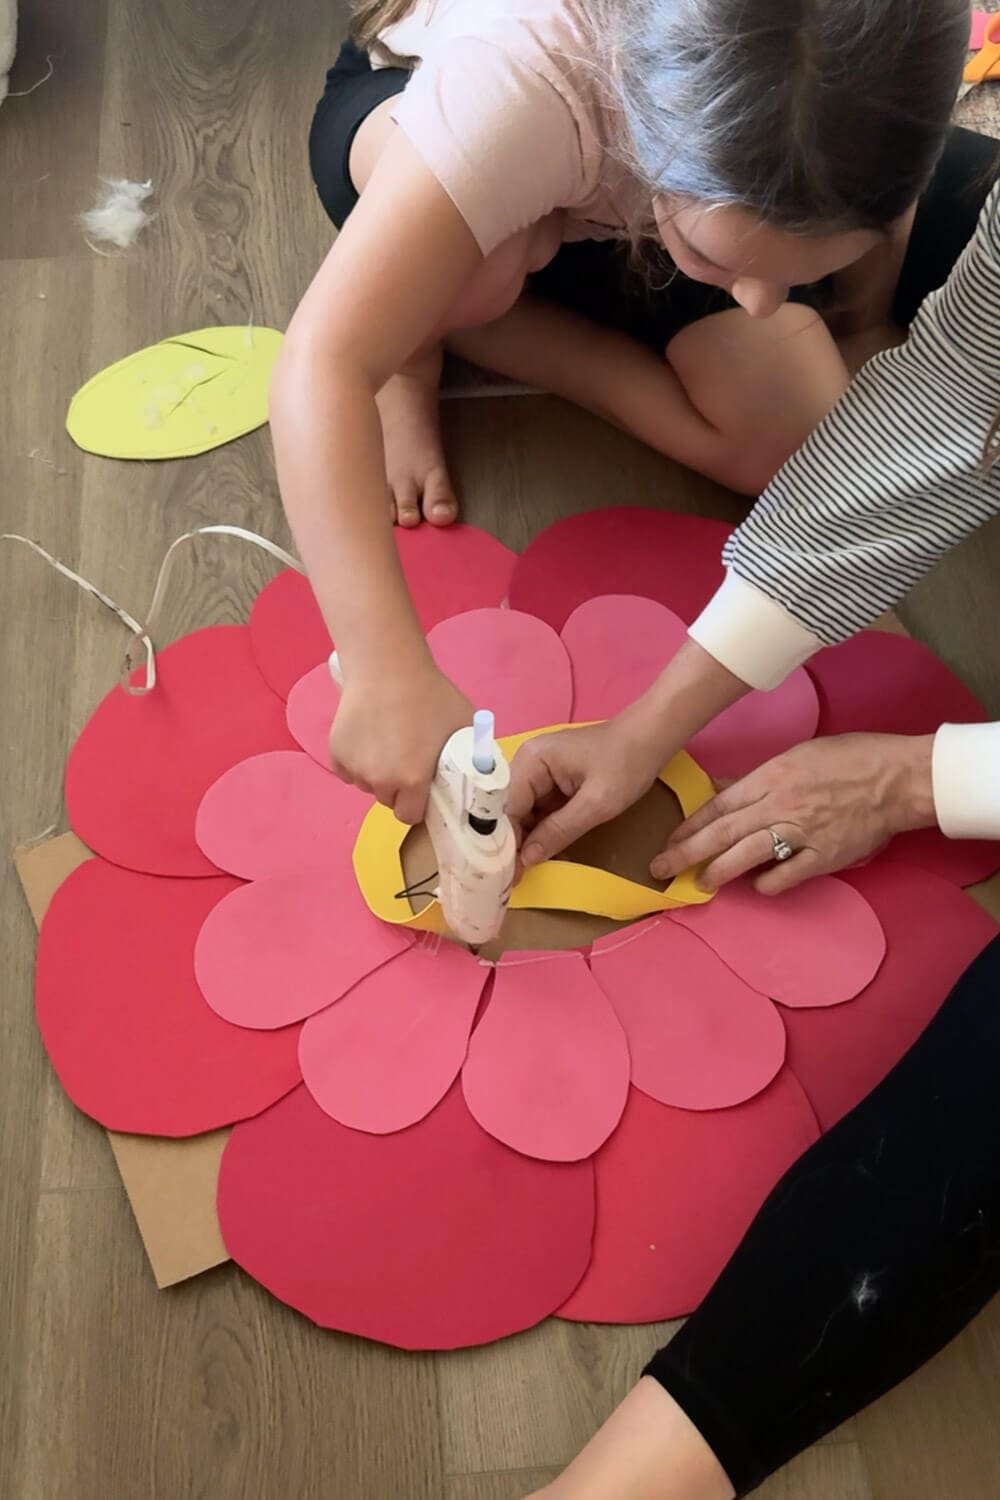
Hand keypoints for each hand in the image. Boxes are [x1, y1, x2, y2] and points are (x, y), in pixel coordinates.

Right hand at [329, 662, 472, 823]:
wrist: (388, 667)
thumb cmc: (430, 695)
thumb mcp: (464, 727)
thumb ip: (469, 758)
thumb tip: (476, 777)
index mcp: (413, 779)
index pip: (410, 815)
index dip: (417, 804)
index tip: (422, 788)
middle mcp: (381, 780)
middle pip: (388, 799)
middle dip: (397, 788)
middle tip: (405, 760)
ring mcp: (355, 767)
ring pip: (367, 784)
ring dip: (376, 774)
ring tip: (386, 743)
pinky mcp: (336, 753)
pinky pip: (347, 770)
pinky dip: (356, 761)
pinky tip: (367, 737)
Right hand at [509, 720, 665, 867]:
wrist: (650, 738)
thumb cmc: (627, 764)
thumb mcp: (597, 803)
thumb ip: (560, 830)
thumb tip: (526, 858)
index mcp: (532, 761)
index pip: (506, 807)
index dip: (506, 842)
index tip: (509, 874)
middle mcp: (528, 763)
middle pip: (510, 810)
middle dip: (513, 842)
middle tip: (515, 878)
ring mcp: (538, 771)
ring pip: (522, 812)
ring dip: (526, 839)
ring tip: (525, 870)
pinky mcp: (551, 780)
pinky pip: (538, 809)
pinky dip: (541, 830)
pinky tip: (542, 851)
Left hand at [652, 732, 935, 894]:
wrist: (897, 778)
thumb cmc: (850, 758)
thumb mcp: (797, 755)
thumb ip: (759, 778)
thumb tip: (724, 791)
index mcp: (771, 776)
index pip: (718, 804)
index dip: (689, 824)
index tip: (668, 837)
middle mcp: (779, 805)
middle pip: (721, 833)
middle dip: (685, 851)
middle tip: (660, 868)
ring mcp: (800, 833)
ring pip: (745, 856)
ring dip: (716, 872)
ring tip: (699, 883)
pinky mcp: (822, 857)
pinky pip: (784, 877)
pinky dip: (766, 883)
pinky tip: (757, 884)